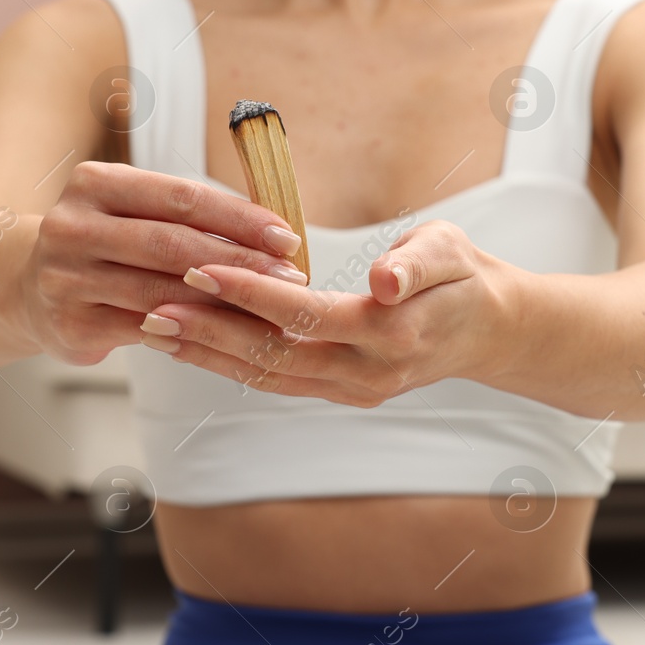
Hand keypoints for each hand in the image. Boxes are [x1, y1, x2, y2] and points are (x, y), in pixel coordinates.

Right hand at [18, 161, 308, 364]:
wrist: (22, 289)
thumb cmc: (102, 246)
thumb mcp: (128, 212)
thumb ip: (184, 215)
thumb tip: (272, 229)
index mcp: (94, 183)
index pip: (180, 196)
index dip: (238, 217)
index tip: (285, 235)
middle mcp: (72, 225)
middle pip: (172, 242)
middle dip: (239, 261)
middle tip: (289, 276)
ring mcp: (66, 276)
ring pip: (160, 290)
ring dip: (223, 302)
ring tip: (269, 309)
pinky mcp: (69, 322)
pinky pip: (143, 327)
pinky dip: (190, 330)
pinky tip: (228, 335)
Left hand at [136, 220, 511, 405]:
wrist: (491, 330)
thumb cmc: (464, 274)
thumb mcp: (452, 251)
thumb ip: (416, 263)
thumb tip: (383, 280)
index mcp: (393, 334)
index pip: (307, 315)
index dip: (250, 293)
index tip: (201, 267)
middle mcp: (368, 373)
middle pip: (275, 356)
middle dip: (210, 332)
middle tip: (153, 307)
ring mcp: (353, 391)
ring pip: (269, 377)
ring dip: (209, 355)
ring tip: (155, 328)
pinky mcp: (341, 394)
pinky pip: (277, 381)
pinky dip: (231, 364)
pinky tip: (191, 345)